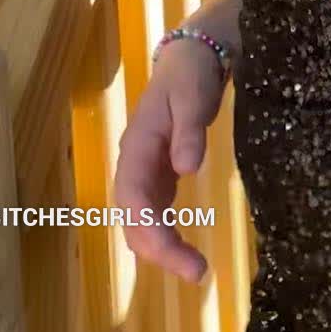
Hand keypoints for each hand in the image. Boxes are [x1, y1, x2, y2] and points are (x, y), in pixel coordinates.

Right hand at [114, 38, 226, 282]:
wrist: (190, 59)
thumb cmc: (190, 76)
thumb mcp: (193, 96)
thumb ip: (190, 130)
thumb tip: (186, 169)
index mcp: (137, 148)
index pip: (133, 199)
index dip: (150, 230)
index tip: (174, 253)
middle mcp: (134, 166)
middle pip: (135, 218)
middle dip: (159, 250)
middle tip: (197, 273)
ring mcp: (145, 172)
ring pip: (142, 220)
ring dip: (162, 248)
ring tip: (194, 270)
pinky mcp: (159, 175)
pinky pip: (155, 213)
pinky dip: (166, 234)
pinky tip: (183, 252)